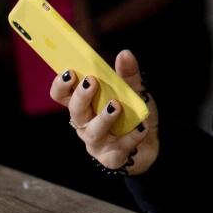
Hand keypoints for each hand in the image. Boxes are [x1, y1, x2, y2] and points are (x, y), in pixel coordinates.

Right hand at [49, 49, 157, 174]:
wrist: (152, 143)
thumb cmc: (134, 115)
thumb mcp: (134, 91)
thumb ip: (128, 74)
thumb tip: (125, 53)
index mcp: (85, 106)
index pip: (62, 95)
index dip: (61, 85)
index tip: (69, 72)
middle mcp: (86, 124)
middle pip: (75, 112)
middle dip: (81, 97)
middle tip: (92, 81)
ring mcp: (97, 143)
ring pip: (93, 133)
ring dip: (104, 118)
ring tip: (116, 106)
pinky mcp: (112, 158)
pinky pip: (119, 148)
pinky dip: (131, 136)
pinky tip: (141, 126)